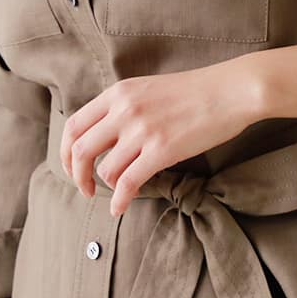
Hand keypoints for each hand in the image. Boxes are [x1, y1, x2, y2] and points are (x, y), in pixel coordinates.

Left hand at [59, 60, 263, 216]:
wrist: (231, 90)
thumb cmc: (194, 92)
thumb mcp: (148, 89)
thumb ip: (123, 107)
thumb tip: (104, 137)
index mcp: (118, 93)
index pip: (73, 125)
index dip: (65, 152)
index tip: (71, 167)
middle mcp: (124, 110)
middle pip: (80, 150)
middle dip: (76, 176)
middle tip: (84, 189)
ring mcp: (142, 130)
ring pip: (104, 169)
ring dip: (105, 188)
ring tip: (114, 194)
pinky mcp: (162, 150)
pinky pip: (128, 183)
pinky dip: (119, 201)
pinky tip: (120, 208)